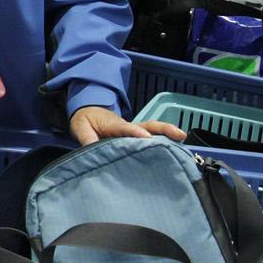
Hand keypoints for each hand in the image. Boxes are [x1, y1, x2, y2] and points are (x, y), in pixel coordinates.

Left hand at [70, 105, 186, 145]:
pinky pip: (151, 137)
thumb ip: (86, 139)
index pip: (125, 128)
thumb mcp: (80, 128)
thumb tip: (92, 152)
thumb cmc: (85, 120)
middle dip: (164, 129)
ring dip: (168, 133)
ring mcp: (133, 130)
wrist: (88, 110)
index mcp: (113, 124)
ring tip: (183, 140)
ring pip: (153, 130)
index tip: (147, 138)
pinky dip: (163, 141)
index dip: (136, 132)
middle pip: (148, 125)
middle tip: (181, 135)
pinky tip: (175, 148)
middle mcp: (127, 126)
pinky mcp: (136, 136)